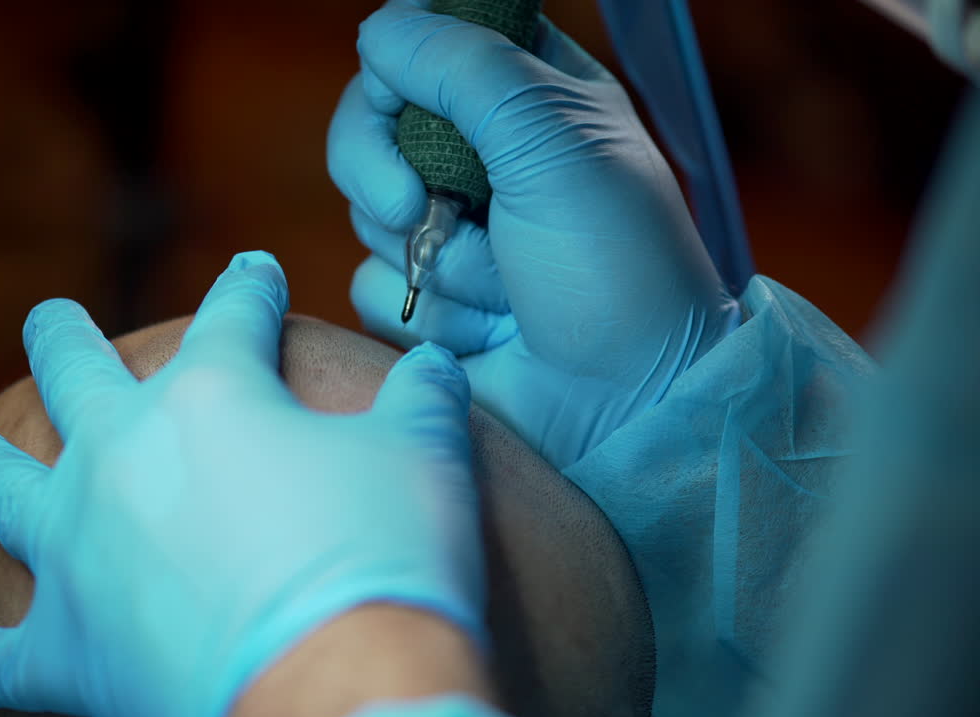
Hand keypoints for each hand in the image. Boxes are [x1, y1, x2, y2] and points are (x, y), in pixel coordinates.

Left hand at [0, 251, 485, 716]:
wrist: (334, 684)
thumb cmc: (383, 556)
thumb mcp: (426, 457)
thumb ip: (424, 399)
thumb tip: (436, 364)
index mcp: (211, 396)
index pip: (233, 316)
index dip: (248, 288)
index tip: (252, 271)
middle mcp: (123, 454)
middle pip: (75, 376)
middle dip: (60, 340)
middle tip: (46, 318)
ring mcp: (80, 548)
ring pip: (3, 487)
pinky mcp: (66, 646)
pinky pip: (0, 655)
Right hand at [329, 0, 739, 468]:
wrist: (627, 402)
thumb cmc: (615, 265)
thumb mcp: (551, 139)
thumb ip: (460, 65)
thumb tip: (378, 30)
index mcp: (531, 95)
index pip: (430, 40)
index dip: (401, 61)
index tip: (399, 92)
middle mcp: (485, 157)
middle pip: (372, 121)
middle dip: (383, 166)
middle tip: (414, 204)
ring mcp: (452, 231)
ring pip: (367, 210)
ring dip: (433, 257)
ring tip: (504, 287)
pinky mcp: (427, 302)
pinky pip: (373, 285)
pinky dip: (430, 314)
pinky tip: (490, 332)